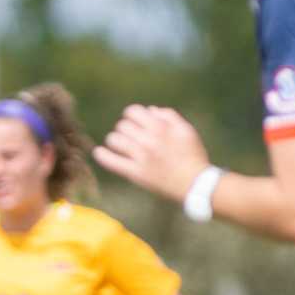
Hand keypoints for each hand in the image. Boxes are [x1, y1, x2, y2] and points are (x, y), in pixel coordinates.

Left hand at [94, 105, 210, 202]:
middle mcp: (148, 140)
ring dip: (114, 140)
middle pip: (122, 125)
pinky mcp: (135, 173)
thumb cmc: (192, 156)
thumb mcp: (186, 130)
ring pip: (114, 140)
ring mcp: (140, 157)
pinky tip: (99, 153)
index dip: (130, 115)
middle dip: (124, 129)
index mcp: (160, 127)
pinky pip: (112, 162)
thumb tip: (150, 110)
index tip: (132, 121)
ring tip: (119, 145)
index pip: (132, 111)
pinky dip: (102, 156)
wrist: (195, 184)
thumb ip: (169, 116)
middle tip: (129, 136)